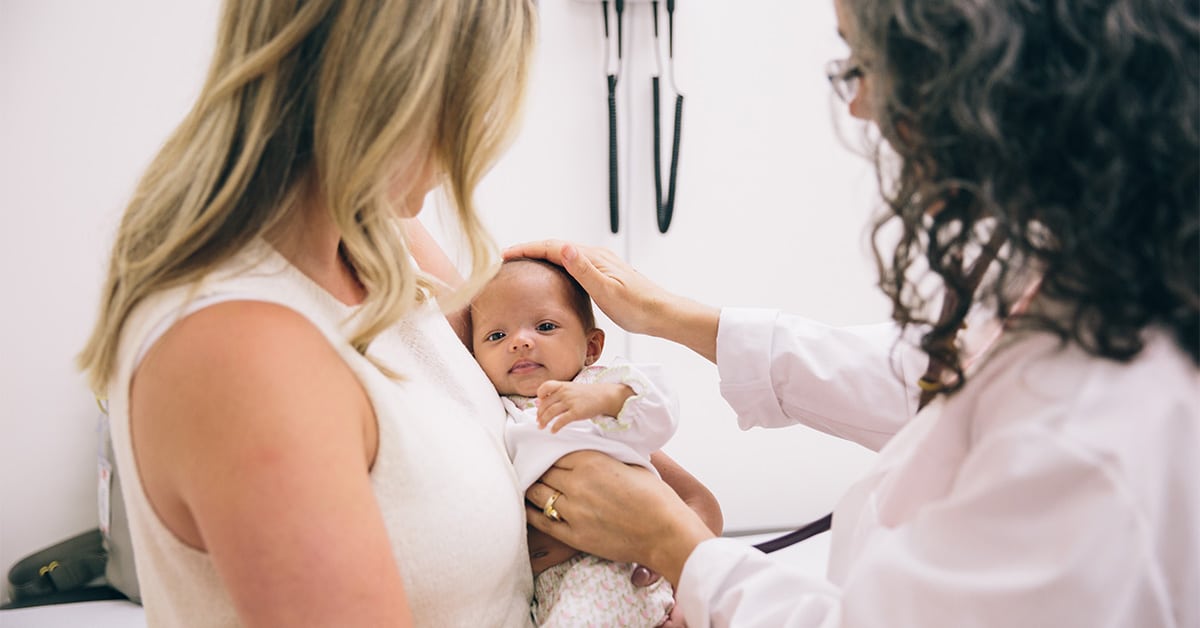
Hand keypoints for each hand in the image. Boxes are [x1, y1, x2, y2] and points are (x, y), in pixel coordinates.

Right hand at [504, 240, 720, 361]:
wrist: (662, 314)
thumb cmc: (637, 307)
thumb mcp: (607, 291)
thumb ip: (584, 270)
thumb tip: (564, 248)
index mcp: (593, 257)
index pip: (552, 247)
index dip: (526, 249)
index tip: (504, 254)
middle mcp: (595, 256)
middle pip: (555, 247)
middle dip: (529, 250)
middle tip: (506, 258)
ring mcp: (600, 264)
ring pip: (563, 255)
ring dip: (541, 257)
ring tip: (522, 265)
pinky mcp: (603, 274)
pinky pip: (572, 265)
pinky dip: (555, 266)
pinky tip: (552, 277)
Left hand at [524, 451, 715, 585]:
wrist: (665, 532)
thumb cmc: (655, 497)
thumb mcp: (631, 464)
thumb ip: (605, 457)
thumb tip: (592, 452)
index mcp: (591, 461)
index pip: (555, 454)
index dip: (550, 456)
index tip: (546, 457)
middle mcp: (577, 483)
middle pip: (544, 472)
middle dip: (540, 471)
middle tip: (535, 472)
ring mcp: (573, 511)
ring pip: (538, 494)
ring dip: (533, 489)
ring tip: (531, 487)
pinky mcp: (573, 535)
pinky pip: (542, 521)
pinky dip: (532, 513)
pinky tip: (528, 508)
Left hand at [536, 381, 631, 432]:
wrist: (605, 396)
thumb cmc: (588, 394)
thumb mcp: (572, 388)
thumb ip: (557, 393)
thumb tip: (539, 401)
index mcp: (563, 386)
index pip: (544, 387)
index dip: (539, 396)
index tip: (539, 403)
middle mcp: (565, 393)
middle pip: (545, 404)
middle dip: (539, 414)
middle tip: (538, 421)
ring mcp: (570, 402)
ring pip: (550, 413)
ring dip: (544, 421)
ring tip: (541, 427)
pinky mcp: (576, 412)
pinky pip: (561, 421)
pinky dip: (555, 427)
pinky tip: (553, 431)